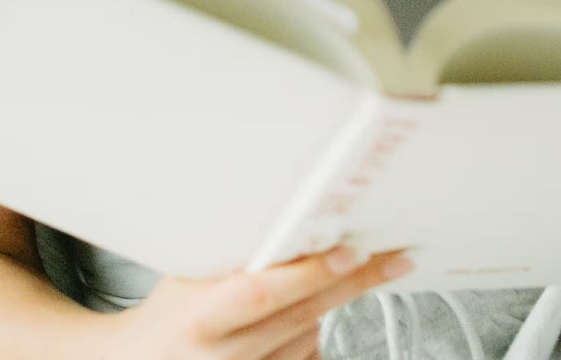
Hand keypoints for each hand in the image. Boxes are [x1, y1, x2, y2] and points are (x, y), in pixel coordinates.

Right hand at [100, 243, 412, 358]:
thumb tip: (288, 215)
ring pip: (310, 337)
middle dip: (352, 283)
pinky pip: (307, 359)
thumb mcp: (189, 274)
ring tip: (317, 280)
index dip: (310, 273)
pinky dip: (312, 336)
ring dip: (324, 306)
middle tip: (393, 258)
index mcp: (201, 317)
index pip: (264, 293)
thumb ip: (234, 255)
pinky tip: (298, 320)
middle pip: (302, 315)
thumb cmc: (168, 315)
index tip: (350, 251)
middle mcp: (225, 354)